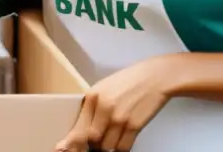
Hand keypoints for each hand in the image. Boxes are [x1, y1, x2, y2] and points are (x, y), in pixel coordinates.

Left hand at [55, 56, 175, 151]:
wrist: (154, 77)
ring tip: (112, 137)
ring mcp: (119, 118)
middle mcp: (103, 108)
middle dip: (94, 145)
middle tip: (98, 142)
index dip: (74, 142)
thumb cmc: (128, 81)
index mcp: (92, 97)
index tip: (67, 149)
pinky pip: (123, 147)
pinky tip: (123, 140)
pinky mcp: (134, 125)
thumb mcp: (104, 88)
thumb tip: (85, 129)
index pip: (79, 128)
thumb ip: (93, 107)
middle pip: (92, 140)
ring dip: (109, 146)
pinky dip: (121, 148)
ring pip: (107, 147)